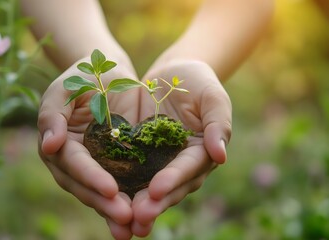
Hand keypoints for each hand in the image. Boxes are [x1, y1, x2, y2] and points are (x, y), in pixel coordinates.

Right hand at [37, 58, 139, 239]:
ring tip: (135, 228)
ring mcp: (97, 166)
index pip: (73, 164)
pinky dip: (132, 200)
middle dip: (105, 203)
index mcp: (59, 145)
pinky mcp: (118, 165)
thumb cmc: (82, 77)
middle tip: (126, 218)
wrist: (109, 74)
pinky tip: (144, 216)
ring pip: (103, 193)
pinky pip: (124, 185)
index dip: (90, 177)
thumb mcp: (64, 90)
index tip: (110, 189)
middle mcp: (76, 162)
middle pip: (87, 186)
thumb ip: (53, 115)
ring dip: (117, 211)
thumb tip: (49, 145)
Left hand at [131, 60, 231, 236]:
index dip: (173, 179)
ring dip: (136, 205)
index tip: (156, 189)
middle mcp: (179, 164)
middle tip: (138, 216)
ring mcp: (158, 164)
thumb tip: (221, 156)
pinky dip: (120, 190)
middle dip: (154, 203)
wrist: (171, 75)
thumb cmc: (197, 82)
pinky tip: (107, 202)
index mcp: (200, 152)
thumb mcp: (212, 96)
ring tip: (123, 221)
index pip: (189, 168)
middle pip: (169, 187)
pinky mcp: (138, 158)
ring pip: (148, 189)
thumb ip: (218, 123)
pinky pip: (128, 175)